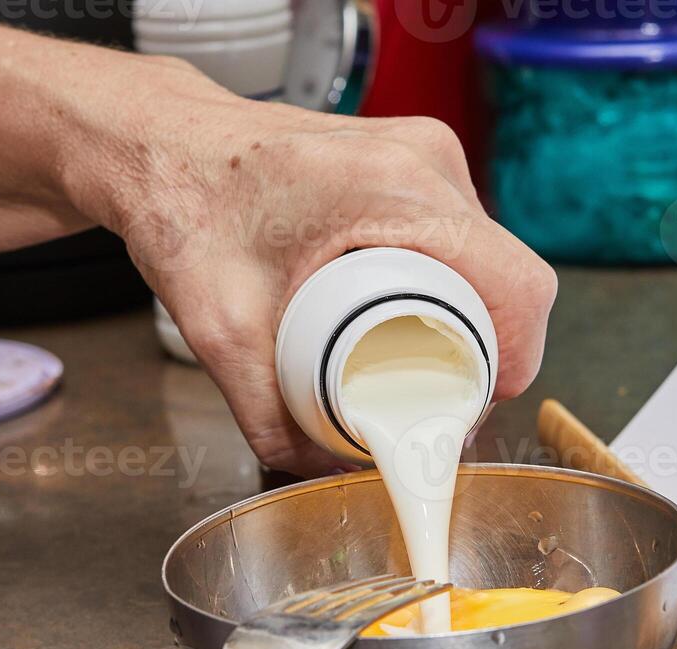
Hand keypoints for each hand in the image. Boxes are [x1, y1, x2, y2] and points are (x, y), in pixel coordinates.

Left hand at [79, 62, 556, 475]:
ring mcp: (420, 152)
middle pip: (505, 274)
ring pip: (486, 252)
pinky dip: (449, 279)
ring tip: (421, 362)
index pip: (514, 283)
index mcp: (392, 189)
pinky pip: (460, 230)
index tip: (477, 406)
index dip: (514, 358)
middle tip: (436, 399)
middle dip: (485, 348)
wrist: (162, 152)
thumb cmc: (185, 209)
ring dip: (470, 312)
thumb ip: (267, 417)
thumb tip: (320, 468)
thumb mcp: (221, 332)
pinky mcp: (408, 158)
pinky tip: (413, 312)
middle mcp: (421, 159)